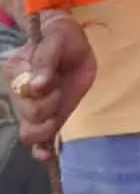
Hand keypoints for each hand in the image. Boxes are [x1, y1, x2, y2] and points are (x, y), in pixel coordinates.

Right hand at [2, 14, 95, 160]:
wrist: (68, 42)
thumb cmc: (61, 38)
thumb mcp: (56, 40)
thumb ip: (46, 60)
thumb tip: (37, 86)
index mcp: (17, 71)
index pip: (24, 95)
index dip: (42, 94)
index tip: (52, 83)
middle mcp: (20, 92)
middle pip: (29, 115)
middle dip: (49, 108)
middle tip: (60, 90)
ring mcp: (34, 107)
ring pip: (30, 131)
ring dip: (47, 129)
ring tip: (58, 114)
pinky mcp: (49, 116)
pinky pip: (39, 139)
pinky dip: (41, 149)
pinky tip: (46, 155)